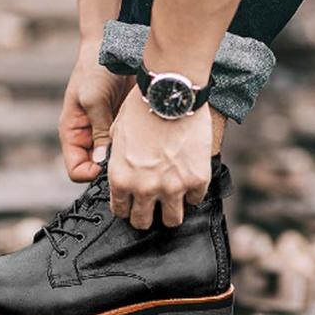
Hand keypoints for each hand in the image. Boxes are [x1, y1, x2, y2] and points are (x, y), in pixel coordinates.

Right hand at [59, 41, 133, 181]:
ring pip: (117, 161)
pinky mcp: (126, 126)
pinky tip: (150, 141)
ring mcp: (109, 132)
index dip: (90, 173)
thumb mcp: (94, 98)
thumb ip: (99, 131)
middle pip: (98, 169)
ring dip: (129, 160)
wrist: (117, 45)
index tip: (109, 168)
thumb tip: (102, 163)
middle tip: (131, 163)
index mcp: (74, 132)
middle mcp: (90, 137)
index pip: (76, 169)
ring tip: (143, 152)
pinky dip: (141, 148)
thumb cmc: (97, 67)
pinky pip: (133, 147)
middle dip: (113, 170)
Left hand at [108, 86, 212, 227]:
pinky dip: (193, 192)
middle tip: (154, 205)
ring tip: (174, 198)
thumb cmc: (142, 107)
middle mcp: (145, 188)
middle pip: (144, 222)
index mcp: (121, 178)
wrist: (171, 92)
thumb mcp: (118, 134)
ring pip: (173, 220)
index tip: (134, 202)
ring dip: (172, 210)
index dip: (128, 207)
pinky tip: (190, 179)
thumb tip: (122, 171)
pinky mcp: (197, 180)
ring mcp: (173, 187)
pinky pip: (196, 199)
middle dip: (147, 214)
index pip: (121, 211)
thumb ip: (118, 160)